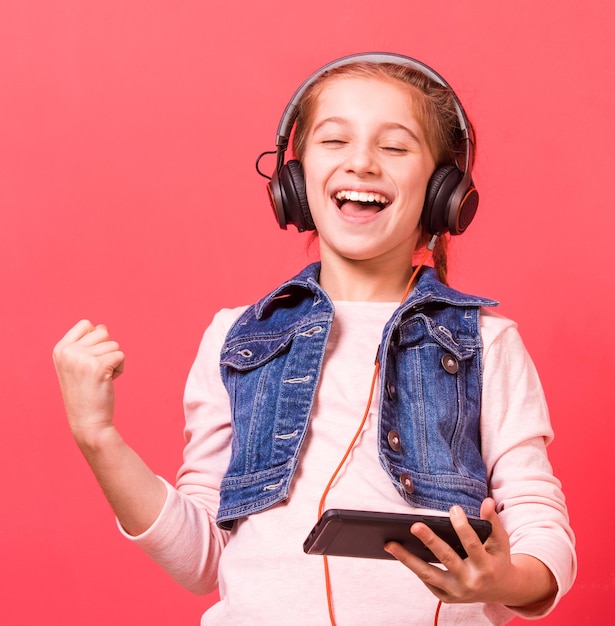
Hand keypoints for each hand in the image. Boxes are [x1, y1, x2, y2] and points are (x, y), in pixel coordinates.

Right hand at [53, 320, 124, 442]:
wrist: (87, 421)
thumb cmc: (86, 392)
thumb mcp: (78, 365)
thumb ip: (88, 344)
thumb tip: (102, 326)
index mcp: (60, 349)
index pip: (85, 324)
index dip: (95, 338)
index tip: (90, 359)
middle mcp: (68, 351)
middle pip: (102, 332)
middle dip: (107, 350)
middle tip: (97, 371)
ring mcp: (81, 358)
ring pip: (114, 344)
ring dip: (114, 361)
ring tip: (102, 378)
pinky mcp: (97, 366)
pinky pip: (120, 356)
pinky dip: (120, 368)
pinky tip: (109, 381)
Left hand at [384, 498, 556, 607]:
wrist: (501, 590)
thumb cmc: (497, 559)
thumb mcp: (500, 542)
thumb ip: (493, 521)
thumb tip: (487, 501)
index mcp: (486, 567)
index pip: (471, 545)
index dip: (462, 526)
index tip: (453, 508)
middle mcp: (470, 582)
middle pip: (446, 559)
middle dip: (430, 541)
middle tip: (414, 525)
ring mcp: (457, 593)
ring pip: (428, 574)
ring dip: (407, 559)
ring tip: (390, 544)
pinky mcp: (446, 598)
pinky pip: (427, 581)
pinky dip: (414, 567)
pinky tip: (400, 553)